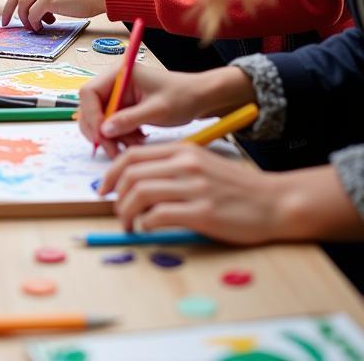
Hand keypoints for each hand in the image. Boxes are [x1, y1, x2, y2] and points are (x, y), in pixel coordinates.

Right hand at [76, 65, 209, 157]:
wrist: (200, 98)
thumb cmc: (182, 96)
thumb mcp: (157, 110)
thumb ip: (129, 119)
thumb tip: (104, 131)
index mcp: (119, 73)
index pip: (89, 92)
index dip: (91, 115)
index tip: (102, 136)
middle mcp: (114, 81)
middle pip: (90, 107)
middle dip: (100, 130)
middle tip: (113, 149)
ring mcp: (118, 94)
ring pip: (99, 118)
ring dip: (112, 135)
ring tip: (133, 144)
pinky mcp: (123, 106)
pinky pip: (112, 123)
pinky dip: (120, 135)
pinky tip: (136, 140)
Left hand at [99, 140, 287, 244]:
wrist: (275, 202)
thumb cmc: (236, 187)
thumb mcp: (201, 164)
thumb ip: (171, 166)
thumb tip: (135, 181)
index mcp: (182, 150)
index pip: (132, 155)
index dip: (111, 173)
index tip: (104, 189)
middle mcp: (185, 165)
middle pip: (132, 174)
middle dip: (115, 195)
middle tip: (116, 211)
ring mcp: (195, 188)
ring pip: (141, 194)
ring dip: (127, 212)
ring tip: (129, 224)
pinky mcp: (204, 212)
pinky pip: (160, 216)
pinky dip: (146, 223)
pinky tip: (148, 229)